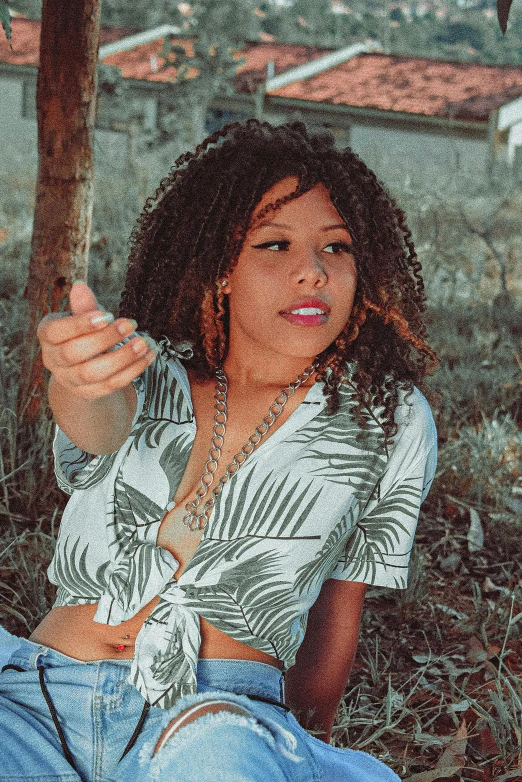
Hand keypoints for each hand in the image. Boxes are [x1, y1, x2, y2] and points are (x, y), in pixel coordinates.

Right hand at [37, 282, 155, 399]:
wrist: (84, 366)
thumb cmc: (84, 333)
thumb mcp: (84, 318)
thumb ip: (84, 306)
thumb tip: (80, 287)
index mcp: (47, 335)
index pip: (56, 331)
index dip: (81, 324)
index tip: (108, 315)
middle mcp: (53, 359)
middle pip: (74, 353)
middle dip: (105, 339)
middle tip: (131, 325)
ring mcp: (69, 379)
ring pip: (93, 373)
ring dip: (122, 358)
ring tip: (143, 343)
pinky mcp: (88, 393)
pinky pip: (110, 385)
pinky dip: (131, 371)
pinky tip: (147, 357)